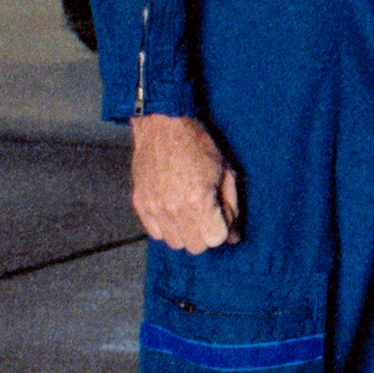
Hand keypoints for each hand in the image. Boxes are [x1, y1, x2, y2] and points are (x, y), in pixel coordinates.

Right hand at [129, 113, 238, 250]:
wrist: (164, 126)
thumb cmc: (198, 145)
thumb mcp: (226, 172)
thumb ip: (231, 207)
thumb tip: (233, 236)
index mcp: (198, 201)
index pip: (214, 240)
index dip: (222, 229)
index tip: (220, 215)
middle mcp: (173, 208)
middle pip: (194, 246)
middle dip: (205, 234)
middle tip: (205, 214)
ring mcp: (154, 207)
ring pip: (174, 243)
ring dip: (185, 232)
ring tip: (188, 211)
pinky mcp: (140, 204)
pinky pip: (155, 233)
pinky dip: (166, 227)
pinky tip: (173, 209)